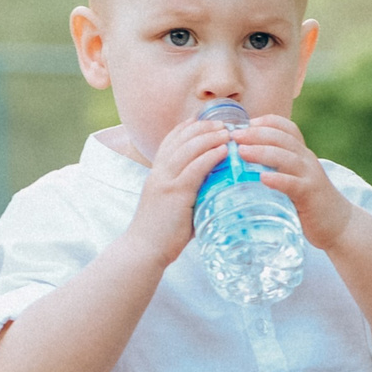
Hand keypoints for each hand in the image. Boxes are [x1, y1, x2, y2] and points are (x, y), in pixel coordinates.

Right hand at [122, 115, 238, 269]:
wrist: (143, 250)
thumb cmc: (162, 233)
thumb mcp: (173, 205)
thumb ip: (189, 193)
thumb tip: (214, 190)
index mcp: (157, 173)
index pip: (170, 141)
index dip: (186, 127)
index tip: (203, 120)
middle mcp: (159, 173)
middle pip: (180, 139)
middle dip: (202, 127)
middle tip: (222, 123)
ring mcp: (165, 181)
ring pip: (188, 149)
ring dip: (209, 137)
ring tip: (227, 132)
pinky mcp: (175, 193)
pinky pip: (194, 168)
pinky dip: (210, 156)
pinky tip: (224, 150)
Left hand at [230, 116, 355, 248]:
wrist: (339, 224)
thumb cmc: (309, 202)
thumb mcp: (295, 178)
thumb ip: (276, 169)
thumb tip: (241, 167)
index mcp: (301, 153)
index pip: (287, 128)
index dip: (266, 122)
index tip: (245, 124)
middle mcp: (306, 160)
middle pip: (282, 138)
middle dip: (256, 134)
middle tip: (235, 136)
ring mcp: (310, 176)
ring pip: (286, 157)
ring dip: (262, 152)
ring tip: (242, 152)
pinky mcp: (310, 195)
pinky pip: (293, 183)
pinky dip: (278, 179)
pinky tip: (263, 178)